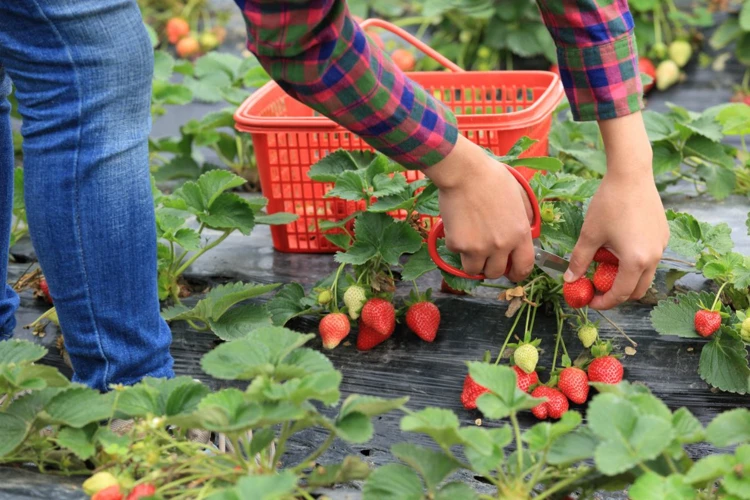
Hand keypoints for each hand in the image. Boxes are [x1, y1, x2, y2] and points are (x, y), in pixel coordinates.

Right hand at [424, 135, 534, 281]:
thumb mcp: (518, 196)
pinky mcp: (458, 244)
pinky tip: (457, 226)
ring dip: (472, 261)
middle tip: (484, 257)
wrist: (464, 172)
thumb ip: (523, 218)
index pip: (524, 266)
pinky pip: (457, 254)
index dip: (517, 273)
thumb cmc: (491, 178)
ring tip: (469, 244)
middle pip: (495, 273)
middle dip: (490, 267)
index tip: (511, 273)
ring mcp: (479, 247)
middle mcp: (501, 245)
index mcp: (519, 233)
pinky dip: (456, 244)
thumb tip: (524, 232)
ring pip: (474, 270)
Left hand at [563, 113, 668, 309]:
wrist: (631, 175)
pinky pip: (650, 257)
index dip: (604, 302)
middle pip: (637, 290)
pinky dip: (636, 263)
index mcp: (636, 261)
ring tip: (604, 268)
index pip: (620, 294)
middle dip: (616, 294)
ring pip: (645, 274)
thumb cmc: (608, 204)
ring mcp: (661, 246)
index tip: (590, 300)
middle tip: (597, 289)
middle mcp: (654, 257)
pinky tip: (618, 249)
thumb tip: (569, 279)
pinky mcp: (663, 235)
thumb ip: (579, 260)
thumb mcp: (589, 234)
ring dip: (626, 278)